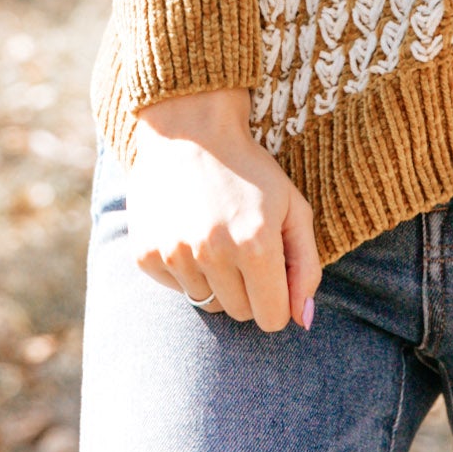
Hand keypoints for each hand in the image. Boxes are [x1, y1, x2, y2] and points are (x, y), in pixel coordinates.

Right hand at [127, 88, 322, 333]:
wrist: (188, 130)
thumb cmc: (249, 170)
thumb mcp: (293, 208)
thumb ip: (307, 267)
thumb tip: (303, 321)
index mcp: (257, 245)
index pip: (272, 319)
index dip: (277, 298)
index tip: (272, 272)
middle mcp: (213, 254)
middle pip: (239, 313)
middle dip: (248, 289)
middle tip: (243, 247)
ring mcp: (175, 255)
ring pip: (206, 303)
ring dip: (216, 280)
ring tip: (215, 235)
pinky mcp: (146, 254)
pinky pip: (176, 288)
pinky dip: (186, 270)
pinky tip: (188, 232)